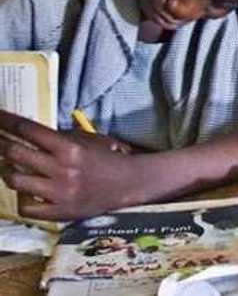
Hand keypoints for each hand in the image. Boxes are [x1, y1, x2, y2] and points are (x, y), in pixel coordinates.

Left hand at [0, 110, 137, 219]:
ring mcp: (59, 192)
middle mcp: (62, 169)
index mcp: (69, 147)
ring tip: (6, 165)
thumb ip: (60, 137)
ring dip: (6, 170)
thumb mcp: (88, 139)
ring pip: (15, 180)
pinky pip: (26, 207)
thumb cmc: (107, 158)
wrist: (128, 184)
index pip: (28, 130)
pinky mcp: (59, 212)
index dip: (5, 121)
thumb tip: (29, 133)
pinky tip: (24, 191)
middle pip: (15, 153)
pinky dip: (21, 198)